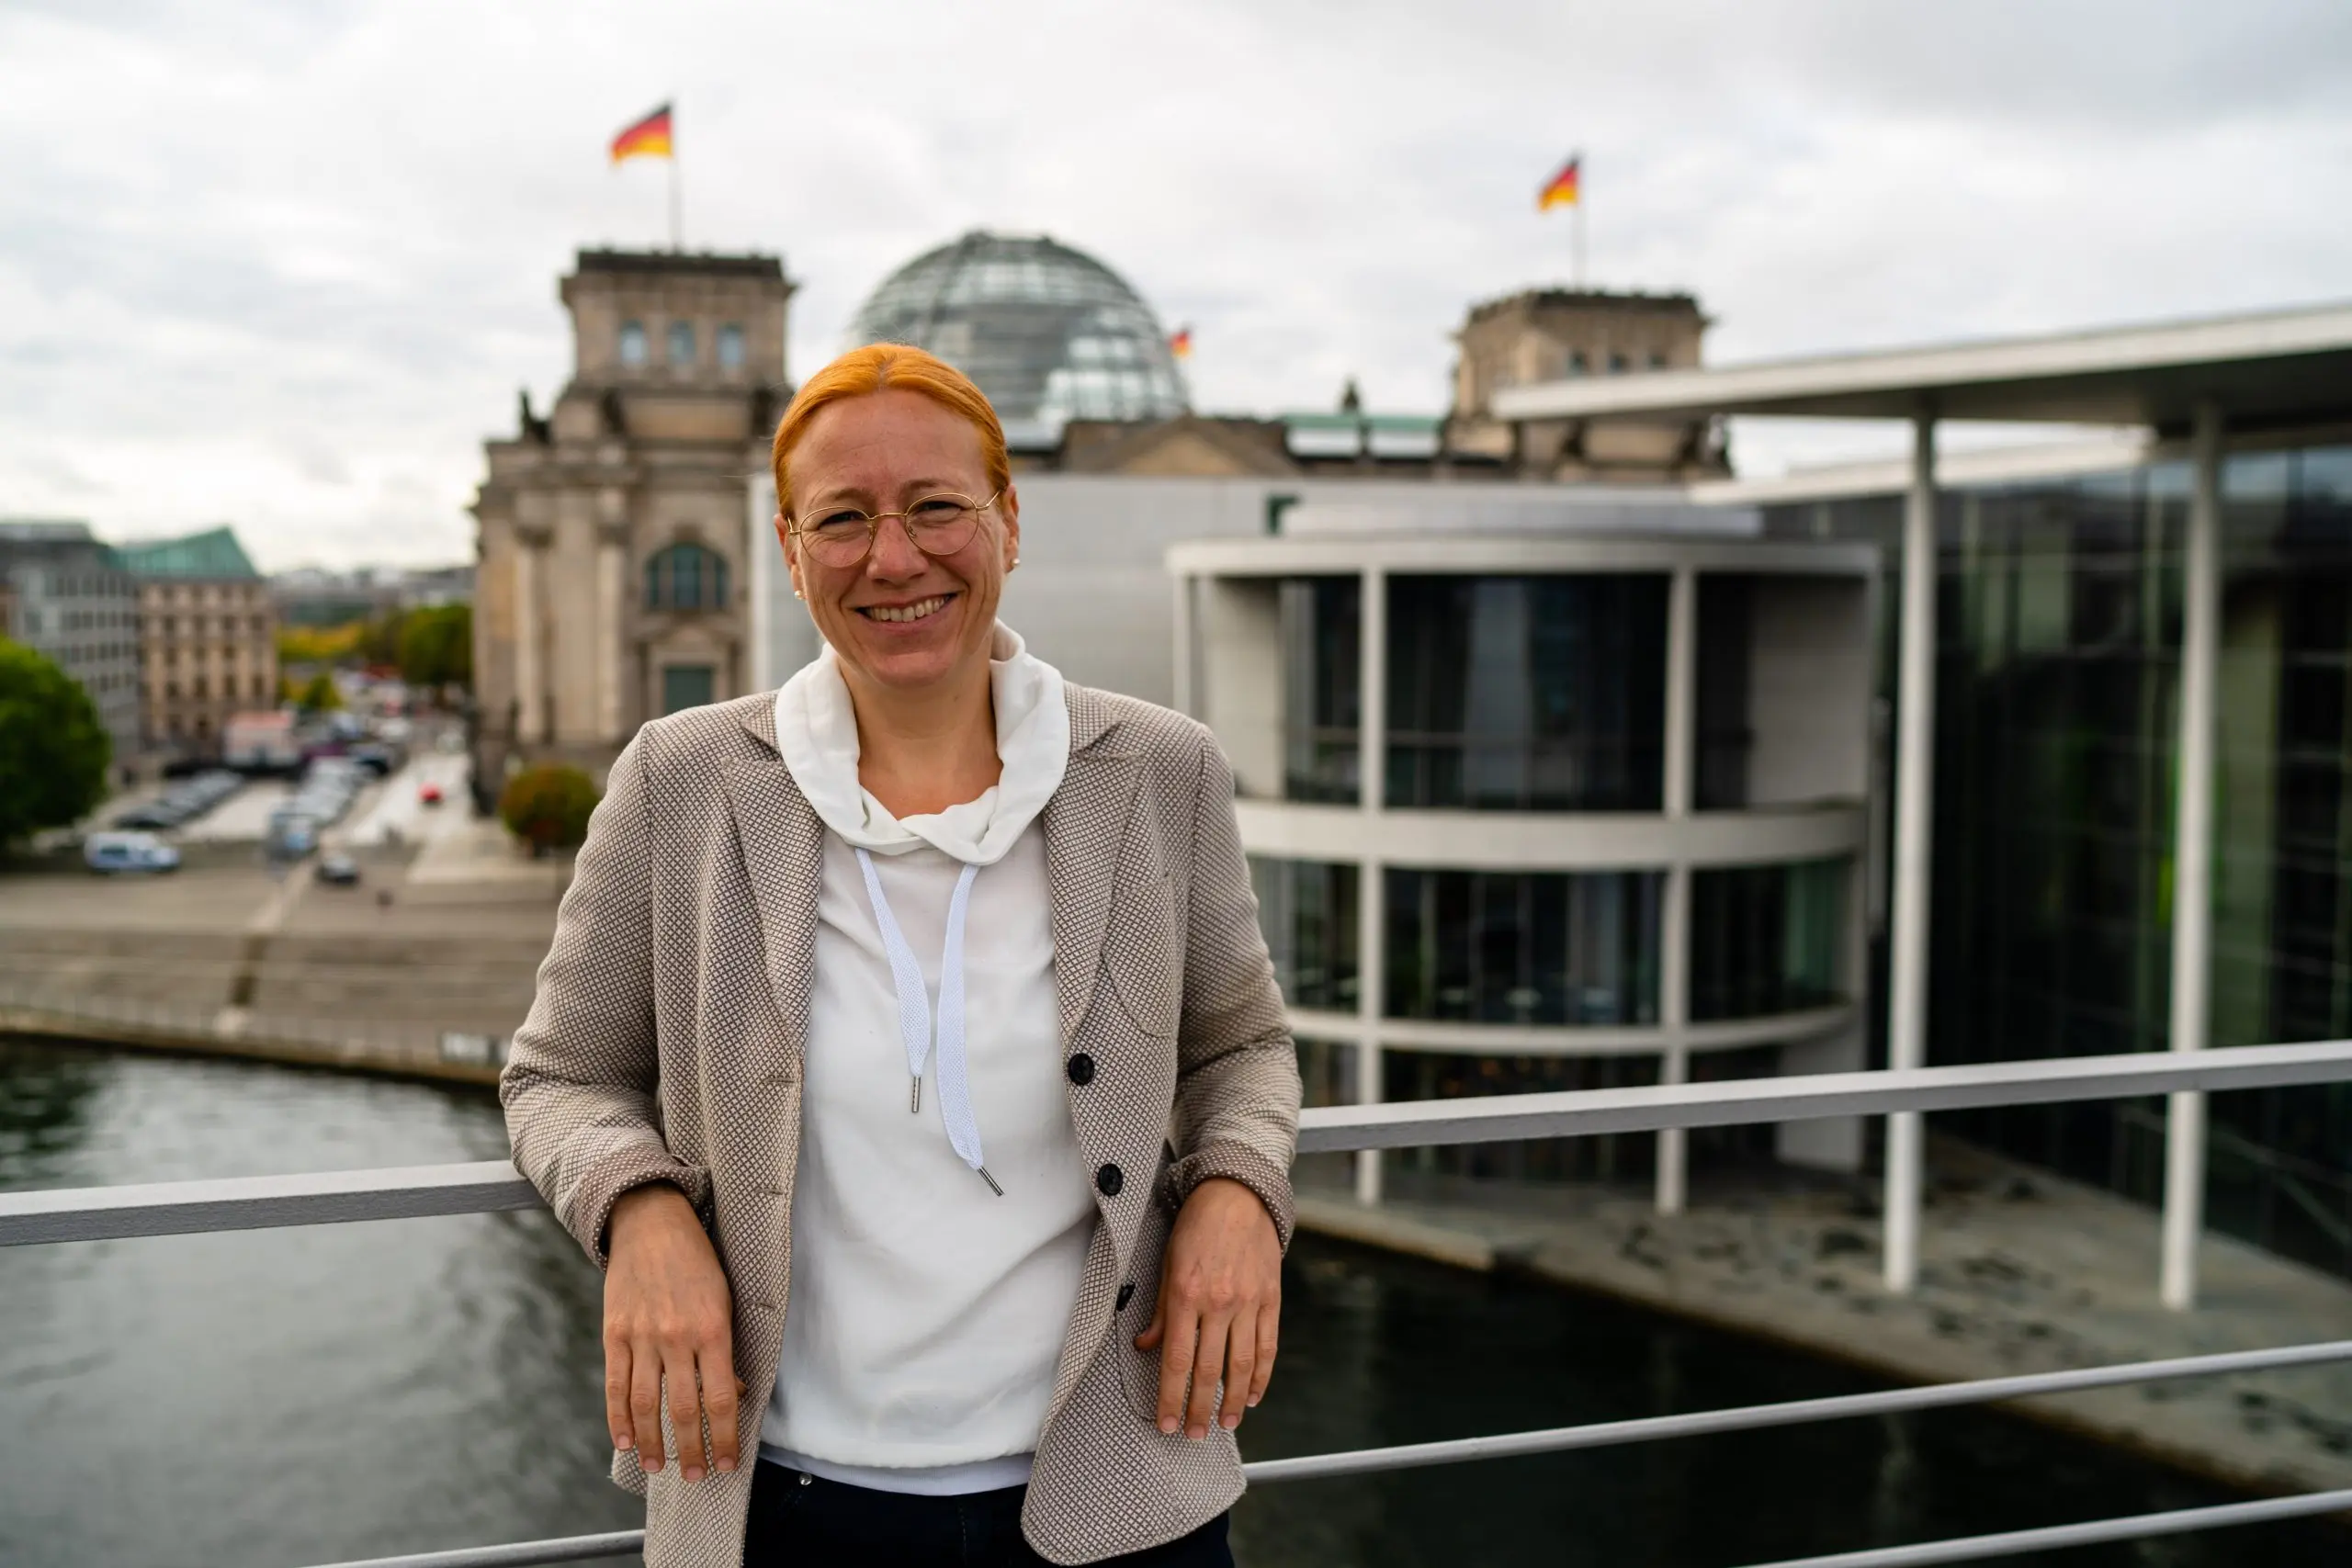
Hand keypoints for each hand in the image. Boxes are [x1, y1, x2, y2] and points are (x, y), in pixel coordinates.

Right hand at [603, 1184, 738, 1480]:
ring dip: (654, 1443)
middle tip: (695, 1478)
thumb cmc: (698, 1261)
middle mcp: (677, 1337)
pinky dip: (619, 1419)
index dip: (725, 1437)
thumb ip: (726, 1348)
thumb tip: (733, 1394)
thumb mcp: (726, 1299)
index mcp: (713, 1329)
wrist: (652, 1223)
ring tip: (660, 1467)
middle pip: (684, 1410)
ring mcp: (642, 1337)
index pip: (722, 1399)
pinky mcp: (614, 1334)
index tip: (728, 1464)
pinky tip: (626, 1442)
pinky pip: (616, 1385)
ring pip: (646, 1405)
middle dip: (692, 1451)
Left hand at [1135, 1177, 1280, 1439]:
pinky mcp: (1271, 1300)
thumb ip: (1159, 1310)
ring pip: (1242, 1366)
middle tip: (1192, 1434)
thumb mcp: (1167, 1265)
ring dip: (1233, 1402)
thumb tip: (1147, 1347)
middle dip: (1199, 1409)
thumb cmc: (1196, 1228)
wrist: (1238, 1197)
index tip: (1166, 1423)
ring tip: (1225, 1423)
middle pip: (1209, 1371)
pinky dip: (1262, 1376)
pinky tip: (1254, 1396)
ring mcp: (1248, 1303)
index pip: (1177, 1360)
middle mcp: (1218, 1303)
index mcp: (1186, 1295)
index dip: (1171, 1397)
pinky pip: (1267, 1347)